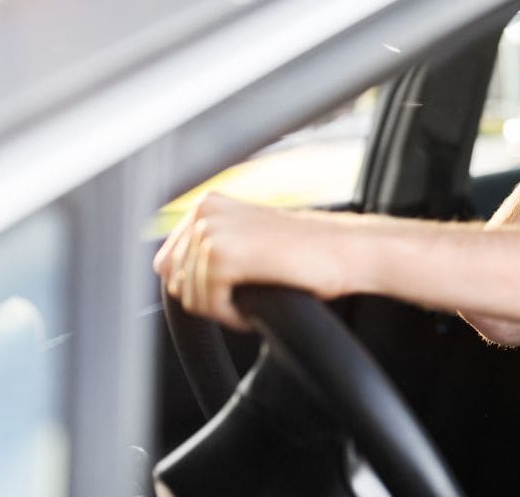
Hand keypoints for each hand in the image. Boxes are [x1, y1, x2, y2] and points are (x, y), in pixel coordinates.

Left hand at [152, 192, 347, 329]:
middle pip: (176, 280)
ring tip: (260, 295)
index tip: (237, 288)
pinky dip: (232, 317)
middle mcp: (204, 211)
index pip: (169, 262)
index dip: (201, 286)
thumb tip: (170, 275)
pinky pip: (207, 306)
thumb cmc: (311, 251)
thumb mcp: (251, 238)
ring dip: (225, 308)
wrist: (350, 250)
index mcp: (208, 203)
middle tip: (252, 293)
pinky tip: (259, 303)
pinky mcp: (221, 256)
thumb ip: (212, 246)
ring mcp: (210, 231)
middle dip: (211, 297)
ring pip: (190, 296)